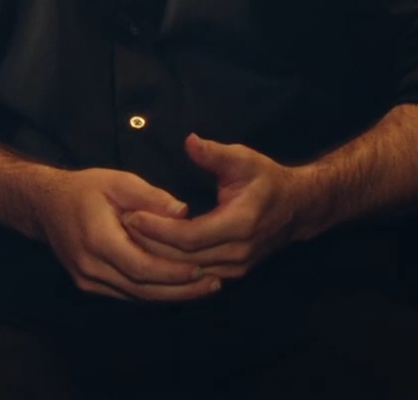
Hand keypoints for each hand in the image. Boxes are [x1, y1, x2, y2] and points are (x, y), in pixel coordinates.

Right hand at [29, 167, 223, 301]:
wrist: (44, 205)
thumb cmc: (84, 190)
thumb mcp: (118, 182)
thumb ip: (151, 197)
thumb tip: (184, 212)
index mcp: (97, 239)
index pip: (141, 267)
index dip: (173, 273)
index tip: (202, 269)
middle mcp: (90, 266)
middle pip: (143, 288)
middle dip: (181, 289)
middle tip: (214, 284)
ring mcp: (87, 279)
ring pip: (136, 296)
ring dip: (171, 294)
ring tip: (204, 288)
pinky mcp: (89, 284)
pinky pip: (127, 294)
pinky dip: (154, 292)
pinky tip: (177, 287)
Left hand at [121, 134, 312, 280]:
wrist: (297, 208)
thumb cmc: (267, 180)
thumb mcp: (244, 159)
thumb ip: (215, 154)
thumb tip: (190, 142)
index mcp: (239, 224)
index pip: (188, 236)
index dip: (157, 229)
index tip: (130, 215)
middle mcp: (237, 252)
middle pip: (183, 259)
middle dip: (149, 245)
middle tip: (120, 228)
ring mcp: (236, 267)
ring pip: (187, 272)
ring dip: (156, 258)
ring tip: (127, 240)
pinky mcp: (231, 272)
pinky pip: (195, 275)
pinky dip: (170, 266)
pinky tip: (148, 253)